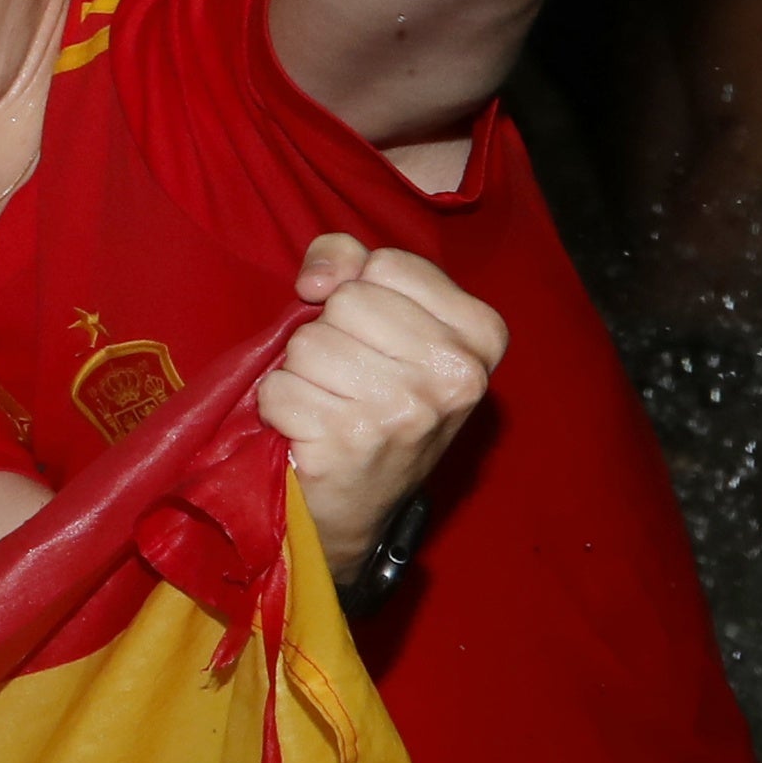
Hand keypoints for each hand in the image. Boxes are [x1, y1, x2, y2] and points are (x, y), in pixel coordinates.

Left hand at [258, 235, 506, 559]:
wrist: (363, 501)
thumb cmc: (372, 395)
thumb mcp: (385, 317)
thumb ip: (349, 261)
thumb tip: (318, 281)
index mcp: (481, 332)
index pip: (384, 264)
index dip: (358, 292)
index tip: (374, 336)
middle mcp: (457, 373)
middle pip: (346, 302)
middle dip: (331, 334)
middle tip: (352, 380)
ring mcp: (408, 409)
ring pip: (308, 343)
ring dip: (304, 373)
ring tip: (334, 404)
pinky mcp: (353, 439)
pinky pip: (280, 388)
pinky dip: (281, 406)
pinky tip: (313, 429)